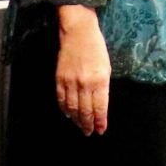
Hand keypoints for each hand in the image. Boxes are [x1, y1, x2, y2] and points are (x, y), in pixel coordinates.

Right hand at [56, 5, 110, 134]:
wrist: (78, 33)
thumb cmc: (97, 48)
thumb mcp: (106, 66)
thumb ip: (102, 86)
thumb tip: (99, 103)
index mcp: (100, 80)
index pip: (100, 107)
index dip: (100, 121)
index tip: (101, 130)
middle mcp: (85, 83)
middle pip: (86, 110)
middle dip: (88, 124)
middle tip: (89, 132)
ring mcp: (70, 82)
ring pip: (73, 108)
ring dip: (77, 119)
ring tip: (80, 126)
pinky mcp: (59, 79)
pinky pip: (61, 99)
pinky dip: (64, 109)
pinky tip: (68, 114)